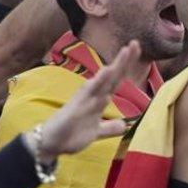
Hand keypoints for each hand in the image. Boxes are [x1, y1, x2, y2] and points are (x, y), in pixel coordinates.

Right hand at [34, 41, 139, 161]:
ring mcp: (84, 99)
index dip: (126, 66)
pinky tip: (106, 71)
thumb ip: (109, 128)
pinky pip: (88, 93)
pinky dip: (98, 82)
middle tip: (135, 43)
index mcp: (99, 99)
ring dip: (114, 67)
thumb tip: (123, 125)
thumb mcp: (96, 132)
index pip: (116, 79)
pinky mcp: (76, 107)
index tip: (136, 48)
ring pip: (102, 81)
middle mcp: (92, 95)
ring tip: (125, 52)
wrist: (50, 144)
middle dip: (124, 60)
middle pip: (112, 76)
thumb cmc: (72, 134)